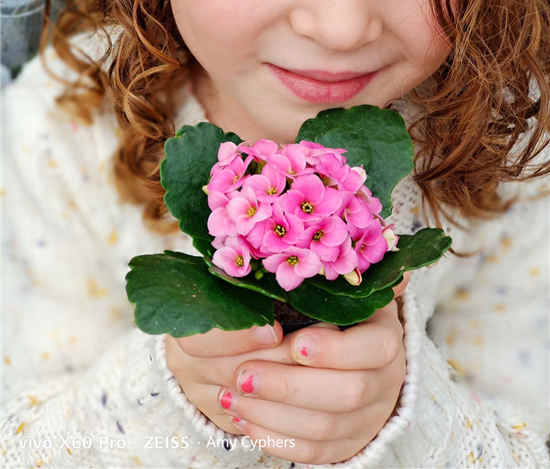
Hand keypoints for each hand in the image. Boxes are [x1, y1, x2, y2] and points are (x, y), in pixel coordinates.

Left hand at [165, 273, 408, 464]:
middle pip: (348, 394)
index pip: (374, 349)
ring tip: (232, 395)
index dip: (336, 350)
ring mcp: (369, 415)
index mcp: (383, 333)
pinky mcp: (347, 443)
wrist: (325, 348)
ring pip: (327, 429)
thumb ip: (334, 271)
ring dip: (274, 414)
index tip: (294, 343)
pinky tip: (244, 420)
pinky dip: (278, 439)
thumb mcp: (326, 286)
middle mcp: (385, 378)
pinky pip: (316, 454)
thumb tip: (372, 236)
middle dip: (290, 386)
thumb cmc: (318, 307)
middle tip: (243, 375)